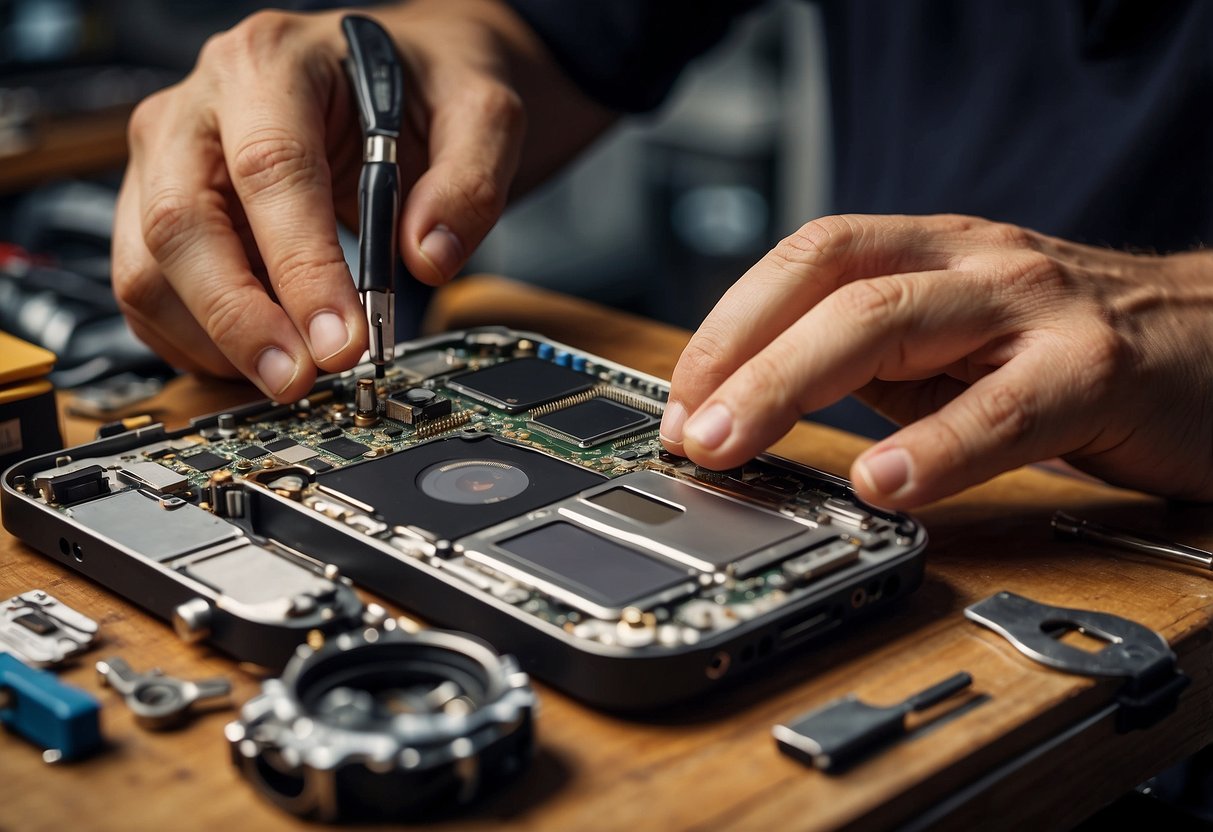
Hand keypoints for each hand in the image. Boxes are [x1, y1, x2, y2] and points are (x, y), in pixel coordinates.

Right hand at [112, 2, 610, 400]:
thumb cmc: (423, 86)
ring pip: (148, 268)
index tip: (344, 343)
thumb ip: (470, 180)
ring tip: (291, 375)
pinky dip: (199, 343)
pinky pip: (151, 293)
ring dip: (215, 342)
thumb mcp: (481, 109)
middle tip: (300, 381)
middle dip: (239, 321)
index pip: (270, 173)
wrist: (391, 75)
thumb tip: (430, 258)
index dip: (302, 269)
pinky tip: (261, 357)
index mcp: (270, 64)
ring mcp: (166, 161)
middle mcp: (198, 108)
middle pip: (180, 225)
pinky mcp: (156, 211)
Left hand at [661, 214, 1212, 507]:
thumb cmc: (1068, 344)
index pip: (805, 260)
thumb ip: (867, 364)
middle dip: (739, 361)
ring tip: (735, 449)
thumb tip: (750, 410)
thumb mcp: (951, 338)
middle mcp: (970, 263)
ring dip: (792, 387)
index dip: (727, 325)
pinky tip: (884, 483)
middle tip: (687, 434)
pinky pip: (1006, 405)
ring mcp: (1033, 307)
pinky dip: (936, 446)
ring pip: (891, 323)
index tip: (679, 397)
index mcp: (927, 253)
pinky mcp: (1097, 367)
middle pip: (830, 287)